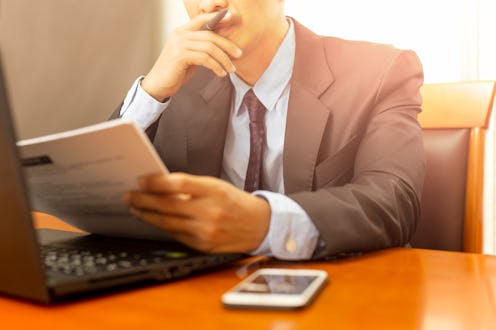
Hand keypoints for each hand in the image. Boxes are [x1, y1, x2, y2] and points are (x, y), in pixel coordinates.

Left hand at [123, 173, 270, 252]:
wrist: (259, 226)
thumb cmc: (235, 202)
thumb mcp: (217, 187)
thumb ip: (191, 187)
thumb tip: (160, 186)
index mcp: (214, 191)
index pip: (179, 183)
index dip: (156, 182)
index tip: (141, 180)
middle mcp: (210, 211)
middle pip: (168, 205)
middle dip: (144, 200)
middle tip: (129, 196)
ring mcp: (206, 231)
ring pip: (167, 223)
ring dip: (148, 215)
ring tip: (136, 209)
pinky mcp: (203, 246)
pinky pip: (176, 235)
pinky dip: (163, 227)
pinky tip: (154, 221)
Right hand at [141, 12, 242, 101]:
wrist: (159, 84)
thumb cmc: (175, 71)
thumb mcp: (191, 55)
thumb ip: (201, 47)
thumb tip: (221, 44)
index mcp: (182, 31)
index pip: (201, 19)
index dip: (217, 17)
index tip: (230, 17)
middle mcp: (179, 34)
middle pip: (210, 35)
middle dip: (227, 45)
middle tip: (238, 54)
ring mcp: (179, 44)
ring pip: (209, 47)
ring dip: (224, 59)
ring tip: (231, 69)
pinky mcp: (180, 56)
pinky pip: (204, 58)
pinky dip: (216, 66)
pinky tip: (221, 73)